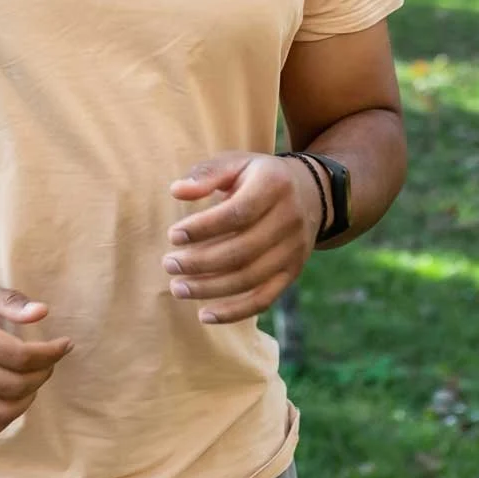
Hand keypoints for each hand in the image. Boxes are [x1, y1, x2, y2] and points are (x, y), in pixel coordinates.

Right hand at [0, 276, 73, 438]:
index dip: (50, 354)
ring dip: (27, 399)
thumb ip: (9, 301)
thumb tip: (43, 314)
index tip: (65, 345)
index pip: (20, 356)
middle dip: (43, 375)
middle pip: (14, 386)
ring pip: (1, 413)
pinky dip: (5, 417)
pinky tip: (11, 397)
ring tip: (33, 380)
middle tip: (50, 361)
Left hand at [163, 152, 322, 324]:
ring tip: (178, 288)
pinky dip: (234, 312)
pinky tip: (205, 314)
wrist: (309, 193)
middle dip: (200, 262)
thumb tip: (176, 191)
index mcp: (273, 185)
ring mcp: (294, 249)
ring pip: (250, 278)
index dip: (203, 228)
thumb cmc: (258, 177)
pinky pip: (264, 299)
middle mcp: (289, 219)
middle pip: (242, 250)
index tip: (173, 235)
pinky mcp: (292, 273)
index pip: (237, 213)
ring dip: (210, 288)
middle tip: (169, 264)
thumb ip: (206, 174)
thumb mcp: (236, 163)